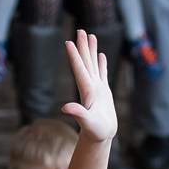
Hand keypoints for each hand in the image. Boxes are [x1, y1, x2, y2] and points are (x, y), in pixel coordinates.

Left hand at [59, 30, 115, 144]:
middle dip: (83, 46)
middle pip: (85, 62)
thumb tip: (65, 108)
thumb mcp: (87, 123)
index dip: (74, 56)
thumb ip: (78, 113)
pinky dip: (101, 63)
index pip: (79, 69)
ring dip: (91, 50)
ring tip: (90, 35)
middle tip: (80, 30)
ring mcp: (96, 88)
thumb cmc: (95, 132)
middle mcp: (90, 86)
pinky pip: (102, 73)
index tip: (68, 42)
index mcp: (86, 91)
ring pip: (93, 64)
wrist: (100, 138)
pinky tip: (101, 55)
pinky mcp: (103, 92)